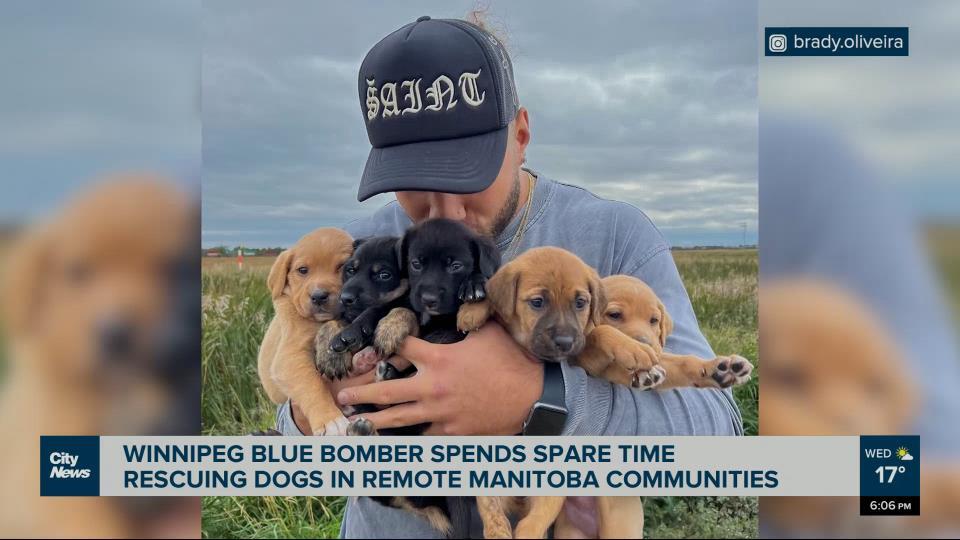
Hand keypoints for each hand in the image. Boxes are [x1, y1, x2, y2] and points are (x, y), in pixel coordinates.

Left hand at [335, 322, 543, 434]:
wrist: (533, 395)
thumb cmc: (513, 360)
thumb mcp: (488, 331)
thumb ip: (468, 319)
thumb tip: (467, 296)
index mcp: (438, 357)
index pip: (400, 347)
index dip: (385, 343)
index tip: (371, 346)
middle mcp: (433, 386)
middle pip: (386, 390)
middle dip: (361, 393)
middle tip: (343, 396)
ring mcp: (440, 412)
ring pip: (398, 419)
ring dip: (374, 421)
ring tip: (356, 424)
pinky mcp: (452, 432)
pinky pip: (424, 437)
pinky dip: (409, 440)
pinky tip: (394, 444)